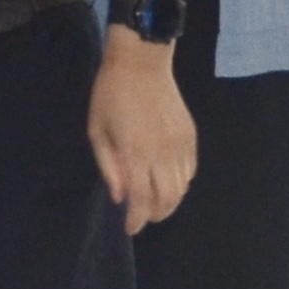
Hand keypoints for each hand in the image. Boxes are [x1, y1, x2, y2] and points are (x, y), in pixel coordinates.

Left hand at [86, 35, 196, 235]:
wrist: (141, 60)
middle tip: (142, 216)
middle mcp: (162, 153)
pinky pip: (191, 169)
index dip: (137, 220)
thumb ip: (109, 167)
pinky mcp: (190, 135)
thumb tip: (121, 197)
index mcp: (135, 153)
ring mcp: (180, 144)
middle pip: (167, 200)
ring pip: (182, 187)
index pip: (141, 200)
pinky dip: (181, 182)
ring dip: (169, 201)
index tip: (129, 228)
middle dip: (155, 215)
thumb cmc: (111, 94)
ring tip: (155, 201)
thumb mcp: (97, 131)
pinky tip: (168, 180)